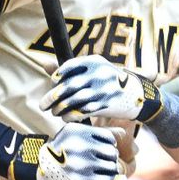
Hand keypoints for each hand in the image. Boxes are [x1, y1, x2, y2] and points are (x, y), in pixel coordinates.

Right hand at [11, 123, 126, 179]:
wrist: (42, 173)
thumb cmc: (61, 151)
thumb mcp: (73, 135)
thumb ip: (97, 132)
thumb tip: (125, 134)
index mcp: (78, 130)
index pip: (109, 137)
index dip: (110, 144)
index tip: (104, 149)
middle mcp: (80, 145)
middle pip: (112, 152)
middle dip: (111, 159)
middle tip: (103, 163)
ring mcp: (81, 163)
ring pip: (111, 167)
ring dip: (111, 171)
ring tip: (104, 172)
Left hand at [40, 55, 161, 122]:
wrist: (135, 94)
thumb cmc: (108, 80)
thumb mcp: (93, 69)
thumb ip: (69, 68)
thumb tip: (43, 63)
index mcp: (95, 61)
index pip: (69, 67)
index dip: (57, 77)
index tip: (53, 83)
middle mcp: (99, 74)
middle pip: (69, 86)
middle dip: (53, 97)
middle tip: (43, 105)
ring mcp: (103, 90)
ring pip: (74, 101)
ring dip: (60, 109)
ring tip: (54, 112)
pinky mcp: (105, 105)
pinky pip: (82, 111)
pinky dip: (71, 116)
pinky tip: (65, 118)